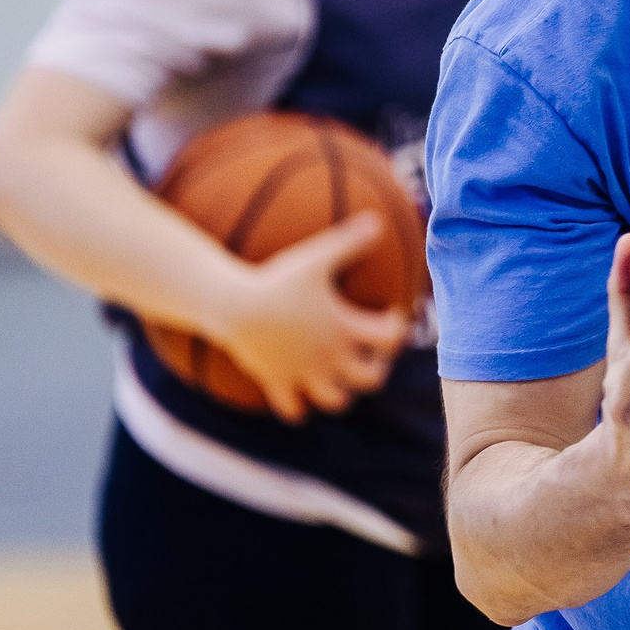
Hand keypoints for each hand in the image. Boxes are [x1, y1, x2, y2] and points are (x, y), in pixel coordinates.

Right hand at [212, 212, 411, 421]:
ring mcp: (302, 373)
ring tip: (338, 373)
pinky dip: (298, 406)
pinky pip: (292, 408)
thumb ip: (348, 242)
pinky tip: (298, 389)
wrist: (231, 305)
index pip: (390, 339)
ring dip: (342, 391)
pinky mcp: (275, 381)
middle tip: (370, 352)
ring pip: (335, 401)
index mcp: (344, 330)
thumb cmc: (276, 280)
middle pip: (369, 380)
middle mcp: (328, 357)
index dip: (398, 328)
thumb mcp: (315, 258)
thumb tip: (377, 221)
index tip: (391, 314)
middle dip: (376, 368)